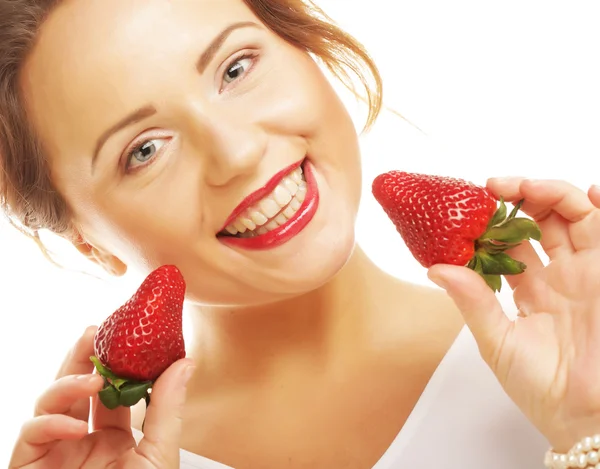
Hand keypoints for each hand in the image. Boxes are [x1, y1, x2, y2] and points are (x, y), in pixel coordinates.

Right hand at [9, 326, 193, 468]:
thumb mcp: (158, 454)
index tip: (129, 336)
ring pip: (49, 401)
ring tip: (92, 380)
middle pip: (77, 388)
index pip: (114, 392)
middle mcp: (84, 441)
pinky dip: (51, 423)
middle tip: (96, 331)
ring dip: (68, 384)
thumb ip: (167, 407)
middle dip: (84, 358)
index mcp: (116, 439)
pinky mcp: (30, 466)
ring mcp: (56, 452)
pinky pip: (31, 433)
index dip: (119, 364)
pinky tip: (75, 426)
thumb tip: (185, 362)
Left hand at [427, 178, 599, 452]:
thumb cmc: (541, 388)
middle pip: (540, 222)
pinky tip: (589, 192)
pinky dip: (599, 204)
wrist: (583, 416)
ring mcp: (587, 272)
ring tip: (520, 187)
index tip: (467, 210)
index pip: (510, 244)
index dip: (491, 224)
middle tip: (491, 190)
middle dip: (517, 200)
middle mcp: (560, 276)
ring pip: (572, 216)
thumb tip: (435, 268)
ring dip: (548, 194)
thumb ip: (471, 300)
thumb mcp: (496, 340)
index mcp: (531, 290)